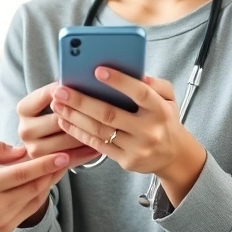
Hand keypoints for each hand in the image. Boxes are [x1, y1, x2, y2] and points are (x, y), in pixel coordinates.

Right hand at [0, 140, 72, 231]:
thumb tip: (20, 149)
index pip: (23, 173)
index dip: (46, 163)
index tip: (64, 154)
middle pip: (35, 186)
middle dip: (56, 171)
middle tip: (73, 155)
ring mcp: (0, 221)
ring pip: (35, 199)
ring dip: (51, 182)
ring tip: (63, 165)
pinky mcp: (2, 229)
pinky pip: (29, 209)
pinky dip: (40, 194)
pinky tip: (45, 180)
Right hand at [17, 82, 101, 167]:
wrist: (43, 142)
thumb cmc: (53, 115)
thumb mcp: (51, 101)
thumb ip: (62, 92)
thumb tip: (84, 80)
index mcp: (23, 108)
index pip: (48, 95)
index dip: (69, 90)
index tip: (88, 84)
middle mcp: (24, 130)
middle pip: (57, 120)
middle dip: (80, 114)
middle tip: (104, 108)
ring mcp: (32, 149)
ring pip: (66, 140)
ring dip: (86, 134)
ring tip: (106, 128)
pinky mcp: (44, 165)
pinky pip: (70, 158)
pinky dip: (86, 152)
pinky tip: (101, 147)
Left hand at [49, 69, 207, 203]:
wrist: (173, 155)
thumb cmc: (164, 120)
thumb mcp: (169, 98)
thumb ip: (154, 83)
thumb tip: (136, 73)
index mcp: (160, 109)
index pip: (140, 93)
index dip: (119, 81)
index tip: (97, 70)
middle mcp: (149, 130)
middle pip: (110, 113)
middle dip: (81, 101)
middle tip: (61, 89)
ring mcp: (137, 147)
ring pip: (99, 130)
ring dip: (74, 117)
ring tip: (58, 104)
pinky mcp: (126, 160)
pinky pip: (97, 145)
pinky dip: (79, 133)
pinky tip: (65, 121)